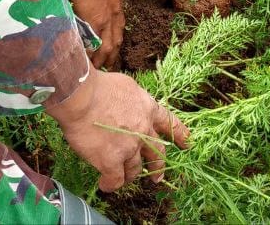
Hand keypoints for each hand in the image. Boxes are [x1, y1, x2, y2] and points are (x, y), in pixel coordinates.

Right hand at [45, 70, 188, 190]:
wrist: (81, 96)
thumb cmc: (97, 86)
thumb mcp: (125, 87)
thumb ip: (131, 102)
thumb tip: (127, 109)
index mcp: (147, 108)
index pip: (168, 123)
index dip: (179, 134)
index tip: (187, 143)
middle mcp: (143, 130)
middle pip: (156, 152)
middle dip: (158, 165)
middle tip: (158, 176)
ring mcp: (129, 148)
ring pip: (135, 169)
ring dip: (130, 175)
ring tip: (123, 179)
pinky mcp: (112, 162)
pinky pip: (115, 180)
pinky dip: (110, 184)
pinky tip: (105, 184)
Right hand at [71, 0, 124, 69]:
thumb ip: (102, 2)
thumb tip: (95, 9)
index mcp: (117, 7)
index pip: (118, 30)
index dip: (114, 42)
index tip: (111, 51)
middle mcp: (115, 16)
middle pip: (116, 42)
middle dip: (112, 55)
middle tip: (106, 65)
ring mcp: (107, 22)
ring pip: (107, 47)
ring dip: (102, 59)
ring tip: (96, 68)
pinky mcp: (96, 24)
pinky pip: (96, 44)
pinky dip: (92, 53)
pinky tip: (88, 60)